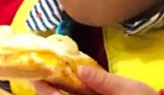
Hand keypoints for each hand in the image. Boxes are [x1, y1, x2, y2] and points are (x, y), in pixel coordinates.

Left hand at [34, 67, 159, 94]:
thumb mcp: (128, 88)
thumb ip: (103, 81)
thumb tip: (81, 70)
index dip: (47, 92)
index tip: (35, 78)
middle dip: (49, 93)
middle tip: (37, 78)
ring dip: (58, 94)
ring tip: (48, 80)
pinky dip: (72, 94)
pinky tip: (68, 86)